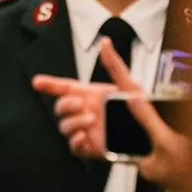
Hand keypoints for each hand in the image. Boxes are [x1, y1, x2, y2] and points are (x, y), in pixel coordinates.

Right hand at [30, 39, 190, 186]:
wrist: (154, 140)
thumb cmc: (144, 110)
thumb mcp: (130, 85)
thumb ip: (115, 65)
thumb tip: (105, 42)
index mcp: (92, 96)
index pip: (65, 89)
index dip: (50, 85)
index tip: (37, 82)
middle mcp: (87, 112)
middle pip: (61, 108)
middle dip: (65, 105)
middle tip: (81, 104)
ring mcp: (88, 131)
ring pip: (65, 127)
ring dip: (72, 123)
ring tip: (90, 120)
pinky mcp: (92, 149)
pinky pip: (74, 147)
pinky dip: (76, 143)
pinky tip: (86, 137)